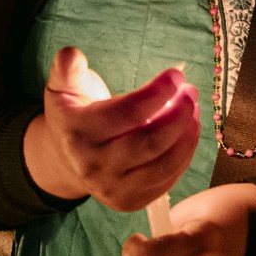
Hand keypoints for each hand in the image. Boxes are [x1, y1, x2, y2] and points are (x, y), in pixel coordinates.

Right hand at [24, 47, 199, 209]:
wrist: (64, 159)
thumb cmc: (73, 116)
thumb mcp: (62, 89)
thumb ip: (66, 69)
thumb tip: (71, 54)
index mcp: (77, 133)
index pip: (129, 113)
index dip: (159, 92)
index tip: (176, 76)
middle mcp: (92, 165)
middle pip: (150, 141)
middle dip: (179, 114)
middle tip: (190, 94)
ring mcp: (111, 188)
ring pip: (164, 164)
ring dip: (188, 136)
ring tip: (193, 112)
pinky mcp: (128, 201)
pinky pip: (167, 181)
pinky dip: (184, 157)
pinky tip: (187, 136)